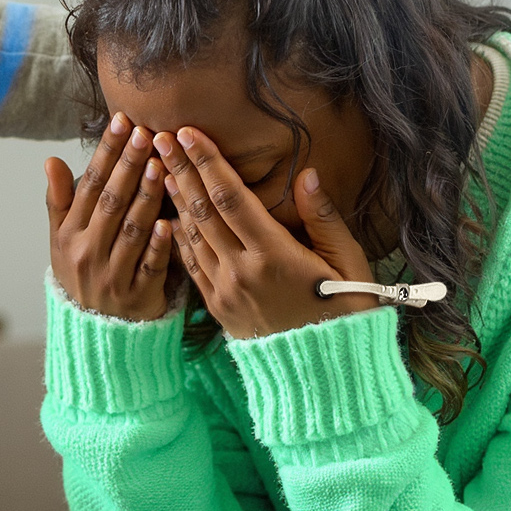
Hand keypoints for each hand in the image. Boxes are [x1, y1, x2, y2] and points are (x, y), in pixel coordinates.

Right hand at [46, 112, 173, 320]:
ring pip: (130, 230)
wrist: (95, 332)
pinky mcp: (137, 296)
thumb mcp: (61, 239)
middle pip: (111, 202)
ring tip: (159, 165)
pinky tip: (167, 222)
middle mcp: (87, 253)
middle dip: (128, 165)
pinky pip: (148, 267)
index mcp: (69, 234)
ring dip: (145, 197)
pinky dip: (157, 246)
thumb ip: (59, 200)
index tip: (122, 122)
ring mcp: (111, 276)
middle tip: (146, 132)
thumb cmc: (83, 272)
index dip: (106, 152)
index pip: (90, 185)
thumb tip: (51, 160)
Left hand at [156, 126, 378, 338]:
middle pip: (202, 210)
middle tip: (161, 137)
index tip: (189, 133)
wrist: (325, 377)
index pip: (230, 197)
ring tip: (160, 167)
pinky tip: (170, 215)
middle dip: (180, 170)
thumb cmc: (346, 317)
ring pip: (191, 235)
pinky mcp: (218, 308)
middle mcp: (242, 271)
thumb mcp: (350, 266)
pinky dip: (177, 236)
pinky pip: (191, 264)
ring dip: (174, 199)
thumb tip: (307, 175)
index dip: (207, 162)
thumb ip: (324, 219)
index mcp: (274, 256)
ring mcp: (225, 292)